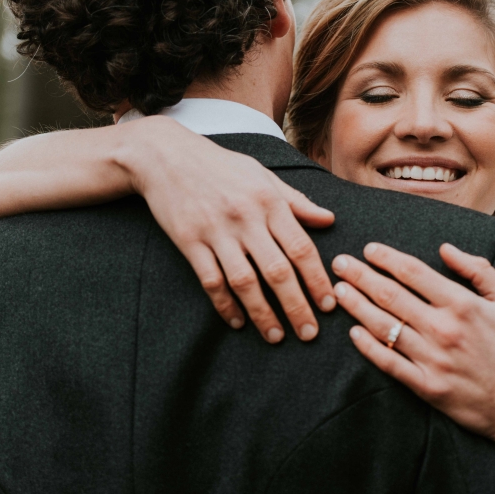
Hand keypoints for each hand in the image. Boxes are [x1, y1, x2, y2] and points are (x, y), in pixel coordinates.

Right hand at [123, 117, 336, 342]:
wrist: (165, 156)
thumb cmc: (221, 166)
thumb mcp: (263, 175)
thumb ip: (296, 201)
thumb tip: (329, 219)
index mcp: (269, 201)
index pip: (301, 248)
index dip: (317, 280)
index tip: (329, 305)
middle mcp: (246, 218)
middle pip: (278, 272)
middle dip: (297, 307)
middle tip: (310, 334)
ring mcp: (216, 231)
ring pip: (245, 282)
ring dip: (262, 314)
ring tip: (276, 337)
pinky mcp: (189, 241)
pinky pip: (211, 281)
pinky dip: (225, 305)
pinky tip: (237, 322)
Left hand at [331, 242, 494, 446]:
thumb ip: (479, 270)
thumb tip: (446, 248)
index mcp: (462, 304)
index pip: (413, 272)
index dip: (386, 257)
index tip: (368, 249)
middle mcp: (443, 329)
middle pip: (390, 294)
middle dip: (360, 275)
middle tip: (339, 262)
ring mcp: (432, 359)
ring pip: (383, 326)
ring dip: (357, 305)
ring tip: (338, 290)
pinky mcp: (426, 386)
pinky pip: (388, 362)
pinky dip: (367, 347)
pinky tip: (352, 332)